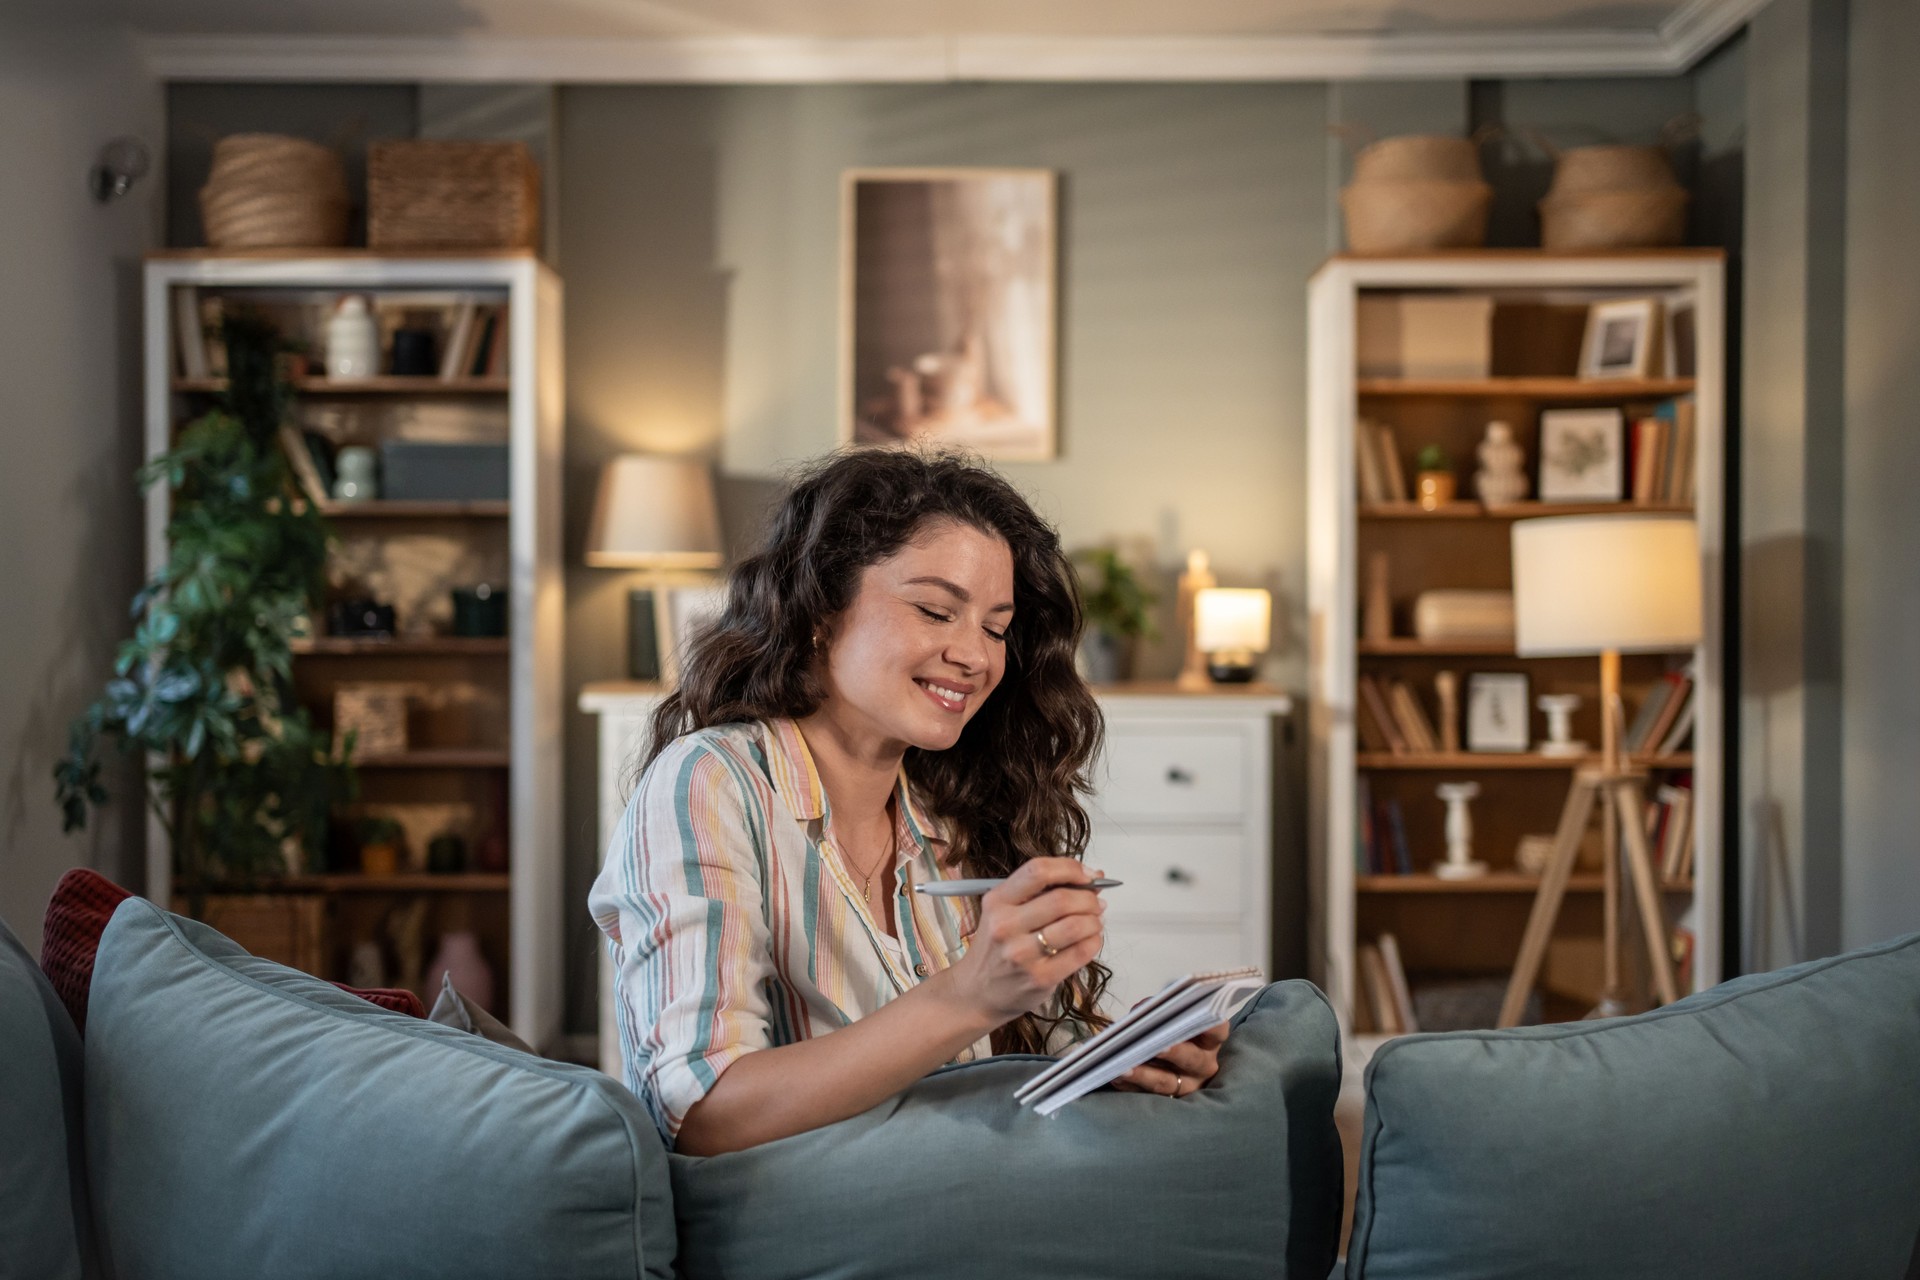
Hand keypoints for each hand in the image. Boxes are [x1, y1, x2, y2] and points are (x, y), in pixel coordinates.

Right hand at [947, 858, 1105, 1025]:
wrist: (976, 993)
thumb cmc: (997, 949)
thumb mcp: (1004, 912)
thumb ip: (1042, 892)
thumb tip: (1092, 875)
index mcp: (997, 901)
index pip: (1038, 871)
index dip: (1070, 868)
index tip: (1087, 875)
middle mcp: (1006, 926)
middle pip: (1061, 899)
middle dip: (1089, 898)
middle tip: (1096, 902)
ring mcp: (1022, 954)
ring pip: (1075, 925)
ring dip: (1094, 920)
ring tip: (1094, 921)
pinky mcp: (1040, 978)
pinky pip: (1080, 953)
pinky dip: (1094, 941)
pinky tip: (1090, 940)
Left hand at [1112, 1021, 1229, 1097]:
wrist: (1170, 1060)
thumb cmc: (1172, 1031)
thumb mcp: (1173, 1018)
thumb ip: (1160, 1011)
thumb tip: (1140, 1011)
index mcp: (1209, 1042)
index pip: (1217, 1031)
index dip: (1210, 1025)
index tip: (1197, 1017)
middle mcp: (1202, 1066)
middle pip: (1191, 1059)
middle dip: (1173, 1052)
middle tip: (1158, 1047)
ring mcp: (1185, 1086)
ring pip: (1165, 1082)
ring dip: (1143, 1075)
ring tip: (1123, 1068)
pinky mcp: (1165, 1100)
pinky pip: (1145, 1095)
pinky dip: (1129, 1085)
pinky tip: (1115, 1078)